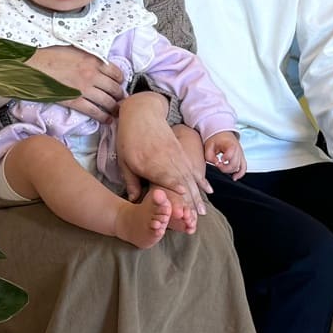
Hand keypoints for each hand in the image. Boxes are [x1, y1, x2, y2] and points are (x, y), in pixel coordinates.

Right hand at [28, 44, 124, 121]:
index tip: (120, 84)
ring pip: (108, 101)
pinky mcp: (75, 101)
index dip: (120, 80)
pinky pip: (94, 111)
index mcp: (93, 60)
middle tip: (121, 100)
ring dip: (114, 108)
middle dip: (120, 96)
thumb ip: (88, 57)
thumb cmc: (49, 55)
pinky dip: (103, 117)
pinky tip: (106, 119)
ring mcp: (84, 89)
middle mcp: (92, 74)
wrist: (34, 65)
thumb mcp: (74, 49)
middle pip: (114, 88)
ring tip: (116, 112)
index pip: (116, 72)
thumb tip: (97, 62)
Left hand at [114, 94, 207, 225]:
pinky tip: (208, 191)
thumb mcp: (124, 161)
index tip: (182, 202)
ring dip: (197, 196)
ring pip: (190, 178)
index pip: (166, 179)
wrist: (143, 113)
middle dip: (189, 202)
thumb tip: (133, 200)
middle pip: (181, 183)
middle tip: (195, 219)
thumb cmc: (129, 138)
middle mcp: (167, 160)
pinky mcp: (182, 153)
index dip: (175, 191)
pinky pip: (193, 170)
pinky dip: (201, 181)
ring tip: (202, 211)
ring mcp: (177, 156)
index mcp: (151, 163)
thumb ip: (131, 181)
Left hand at [205, 131, 246, 174]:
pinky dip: (240, 173)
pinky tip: (234, 177)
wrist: (222, 133)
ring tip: (223, 170)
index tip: (218, 161)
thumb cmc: (216, 138)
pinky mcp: (241, 158)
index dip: (224, 160)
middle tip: (218, 164)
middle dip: (225, 167)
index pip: (231, 154)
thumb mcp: (209, 145)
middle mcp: (238, 150)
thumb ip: (210, 156)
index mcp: (231, 145)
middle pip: (235, 164)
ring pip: (240, 167)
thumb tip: (215, 163)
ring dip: (231, 171)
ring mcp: (240, 154)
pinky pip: (244, 168)